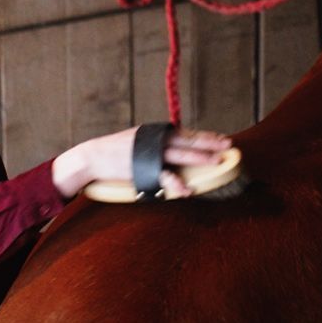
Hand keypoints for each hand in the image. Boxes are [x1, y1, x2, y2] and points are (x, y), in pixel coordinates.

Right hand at [52, 126, 231, 198]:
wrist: (93, 157)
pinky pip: (163, 176)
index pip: (186, 133)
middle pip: (188, 140)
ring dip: (199, 157)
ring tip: (215, 161)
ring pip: (179, 154)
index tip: (221, 138)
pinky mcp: (142, 168)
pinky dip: (176, 183)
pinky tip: (187, 190)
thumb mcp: (138, 139)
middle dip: (209, 143)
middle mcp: (155, 139)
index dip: (205, 136)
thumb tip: (175, 147)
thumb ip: (156, 143)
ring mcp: (149, 153)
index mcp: (155, 132)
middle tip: (228, 145)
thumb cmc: (116, 151)